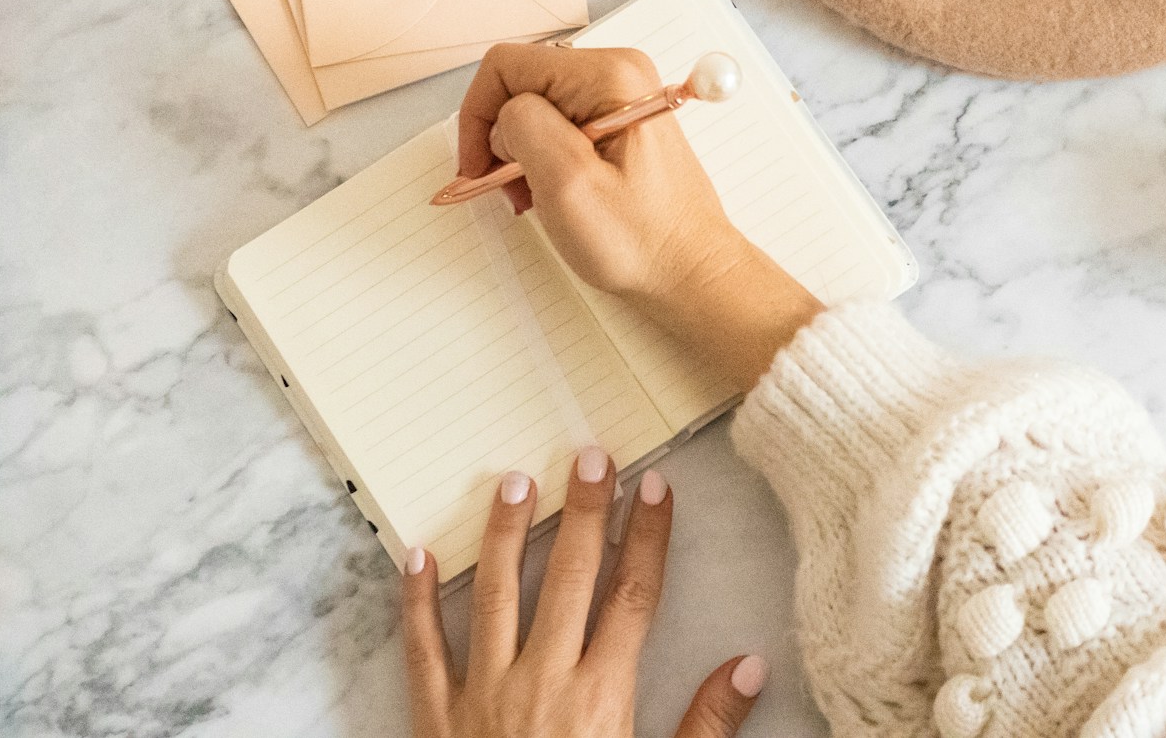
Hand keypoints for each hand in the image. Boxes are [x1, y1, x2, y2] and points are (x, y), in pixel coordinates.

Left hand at [402, 450, 764, 737]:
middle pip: (568, 578)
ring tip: (515, 480)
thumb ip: (706, 725)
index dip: (648, 537)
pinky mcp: (435, 720)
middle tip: (590, 454)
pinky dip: (415, 602)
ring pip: (494, 596)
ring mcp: (483, 697)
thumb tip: (751, 665)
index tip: (655, 487)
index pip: (633, 595)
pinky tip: (414, 555)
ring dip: (504, 533)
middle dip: (584, 511)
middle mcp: (543, 682)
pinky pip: (422, 651)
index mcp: (603, 696)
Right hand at [458, 43, 821, 385]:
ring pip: (535, 108)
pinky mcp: (617, 121)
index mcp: (609, 76)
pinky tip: (552, 193)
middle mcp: (617, 74)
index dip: (479, 116)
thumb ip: (525, 130)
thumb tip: (504, 114)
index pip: (507, 66)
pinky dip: (542, 159)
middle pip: (520, 84)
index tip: (478, 167)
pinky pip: (558, 125)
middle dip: (501, 138)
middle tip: (512, 190)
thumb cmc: (642, 240)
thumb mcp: (569, 185)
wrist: (689, 270)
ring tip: (535, 198)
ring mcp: (619, 97)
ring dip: (521, 153)